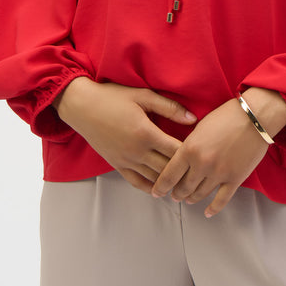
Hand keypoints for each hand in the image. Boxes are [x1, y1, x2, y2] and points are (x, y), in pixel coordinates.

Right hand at [54, 77, 196, 193]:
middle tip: (201, 175)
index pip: (176, 150)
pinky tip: (162, 189)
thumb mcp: (142, 96)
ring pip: (154, 178)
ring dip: (170, 183)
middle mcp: (137, 151)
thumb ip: (169, 107)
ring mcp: (126, 160)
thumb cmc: (112, 97)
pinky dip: (151, 188)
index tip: (204, 154)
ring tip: (187, 185)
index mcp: (146, 133)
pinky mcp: (116, 165)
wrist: (81, 106)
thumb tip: (193, 119)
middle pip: (168, 168)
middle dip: (185, 172)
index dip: (191, 154)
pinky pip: (137, 182)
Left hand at [150, 98, 270, 217]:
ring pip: (200, 195)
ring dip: (192, 199)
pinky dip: (213, 209)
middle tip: (174, 196)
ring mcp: (218, 173)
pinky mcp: (235, 179)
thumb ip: (190, 145)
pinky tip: (207, 212)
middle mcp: (201, 164)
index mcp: (189, 149)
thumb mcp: (200, 127)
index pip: (169, 175)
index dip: (160, 186)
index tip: (156, 192)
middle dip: (177, 194)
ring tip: (188, 200)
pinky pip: (221, 200)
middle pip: (183, 188)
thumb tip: (183, 159)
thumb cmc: (226, 116)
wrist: (254, 117)